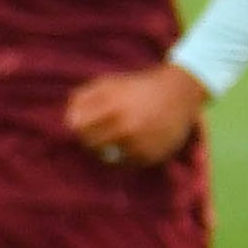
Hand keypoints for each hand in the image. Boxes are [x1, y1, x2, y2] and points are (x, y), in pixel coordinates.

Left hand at [60, 61, 208, 167]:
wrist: (179, 93)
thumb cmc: (136, 88)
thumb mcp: (108, 83)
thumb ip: (82, 98)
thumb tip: (68, 121)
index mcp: (113, 105)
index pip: (78, 127)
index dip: (76, 127)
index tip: (80, 124)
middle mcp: (127, 125)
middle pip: (90, 145)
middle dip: (89, 140)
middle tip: (99, 132)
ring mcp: (139, 143)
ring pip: (106, 158)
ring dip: (106, 150)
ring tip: (115, 137)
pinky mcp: (150, 156)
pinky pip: (124, 164)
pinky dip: (123, 156)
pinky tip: (131, 143)